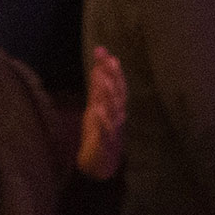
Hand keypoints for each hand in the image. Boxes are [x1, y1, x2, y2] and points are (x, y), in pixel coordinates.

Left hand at [75, 48, 126, 179]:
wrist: (100, 164)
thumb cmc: (100, 133)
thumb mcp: (97, 107)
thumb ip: (98, 86)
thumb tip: (99, 64)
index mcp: (115, 106)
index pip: (116, 84)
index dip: (111, 67)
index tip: (102, 50)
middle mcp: (117, 115)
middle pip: (118, 93)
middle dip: (113, 76)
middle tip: (109, 60)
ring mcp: (113, 128)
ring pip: (113, 109)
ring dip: (108, 94)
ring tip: (102, 78)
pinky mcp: (105, 142)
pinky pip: (105, 130)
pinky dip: (103, 120)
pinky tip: (98, 110)